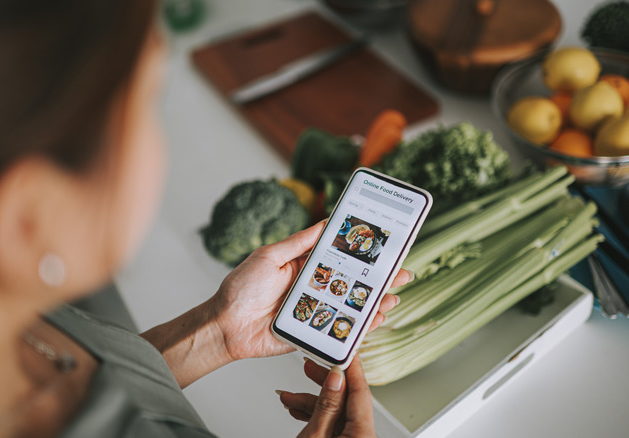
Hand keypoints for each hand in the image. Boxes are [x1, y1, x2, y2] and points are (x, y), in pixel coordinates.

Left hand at [210, 222, 409, 360]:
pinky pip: (340, 328)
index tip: (385, 244)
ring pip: (351, 305)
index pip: (339, 255)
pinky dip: (360, 325)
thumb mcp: (269, 256)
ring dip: (375, 301)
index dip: (362, 251)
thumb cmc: (241, 288)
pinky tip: (376, 318)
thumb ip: (299, 243)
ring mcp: (315, 310)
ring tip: (394, 295)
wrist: (225, 325)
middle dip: (379, 277)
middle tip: (403, 271)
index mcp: (304, 265)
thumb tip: (325, 222)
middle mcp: (313, 286)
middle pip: (353, 281)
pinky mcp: (313, 331)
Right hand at [278, 358, 375, 436]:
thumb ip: (327, 406)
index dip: (351, 367)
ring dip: (313, 402)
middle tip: (310, 366)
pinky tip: (298, 410)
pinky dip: (317, 416)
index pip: (361, 392)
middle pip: (348, 400)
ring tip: (290, 396)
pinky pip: (333, 424)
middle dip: (324, 383)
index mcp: (363, 434)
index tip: (343, 349)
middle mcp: (363, 437)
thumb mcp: (315, 435)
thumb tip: (335, 378)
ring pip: (337, 412)